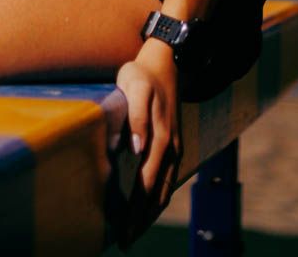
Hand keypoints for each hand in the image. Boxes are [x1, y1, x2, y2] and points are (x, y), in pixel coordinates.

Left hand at [113, 42, 182, 247]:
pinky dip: (159, 196)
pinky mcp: (172, 143)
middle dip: (142, 220)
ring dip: (151, 212)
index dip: (136, 210)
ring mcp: (173, 146)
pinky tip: (150, 204)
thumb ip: (135, 118)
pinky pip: (167, 177)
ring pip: (164, 188)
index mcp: (159, 138)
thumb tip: (134, 149)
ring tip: (136, 231)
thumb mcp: (134, 88)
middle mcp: (170, 148)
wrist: (166, 59)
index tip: (124, 231)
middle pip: (156, 193)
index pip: (146, 184)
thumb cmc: (142, 74)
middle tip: (126, 242)